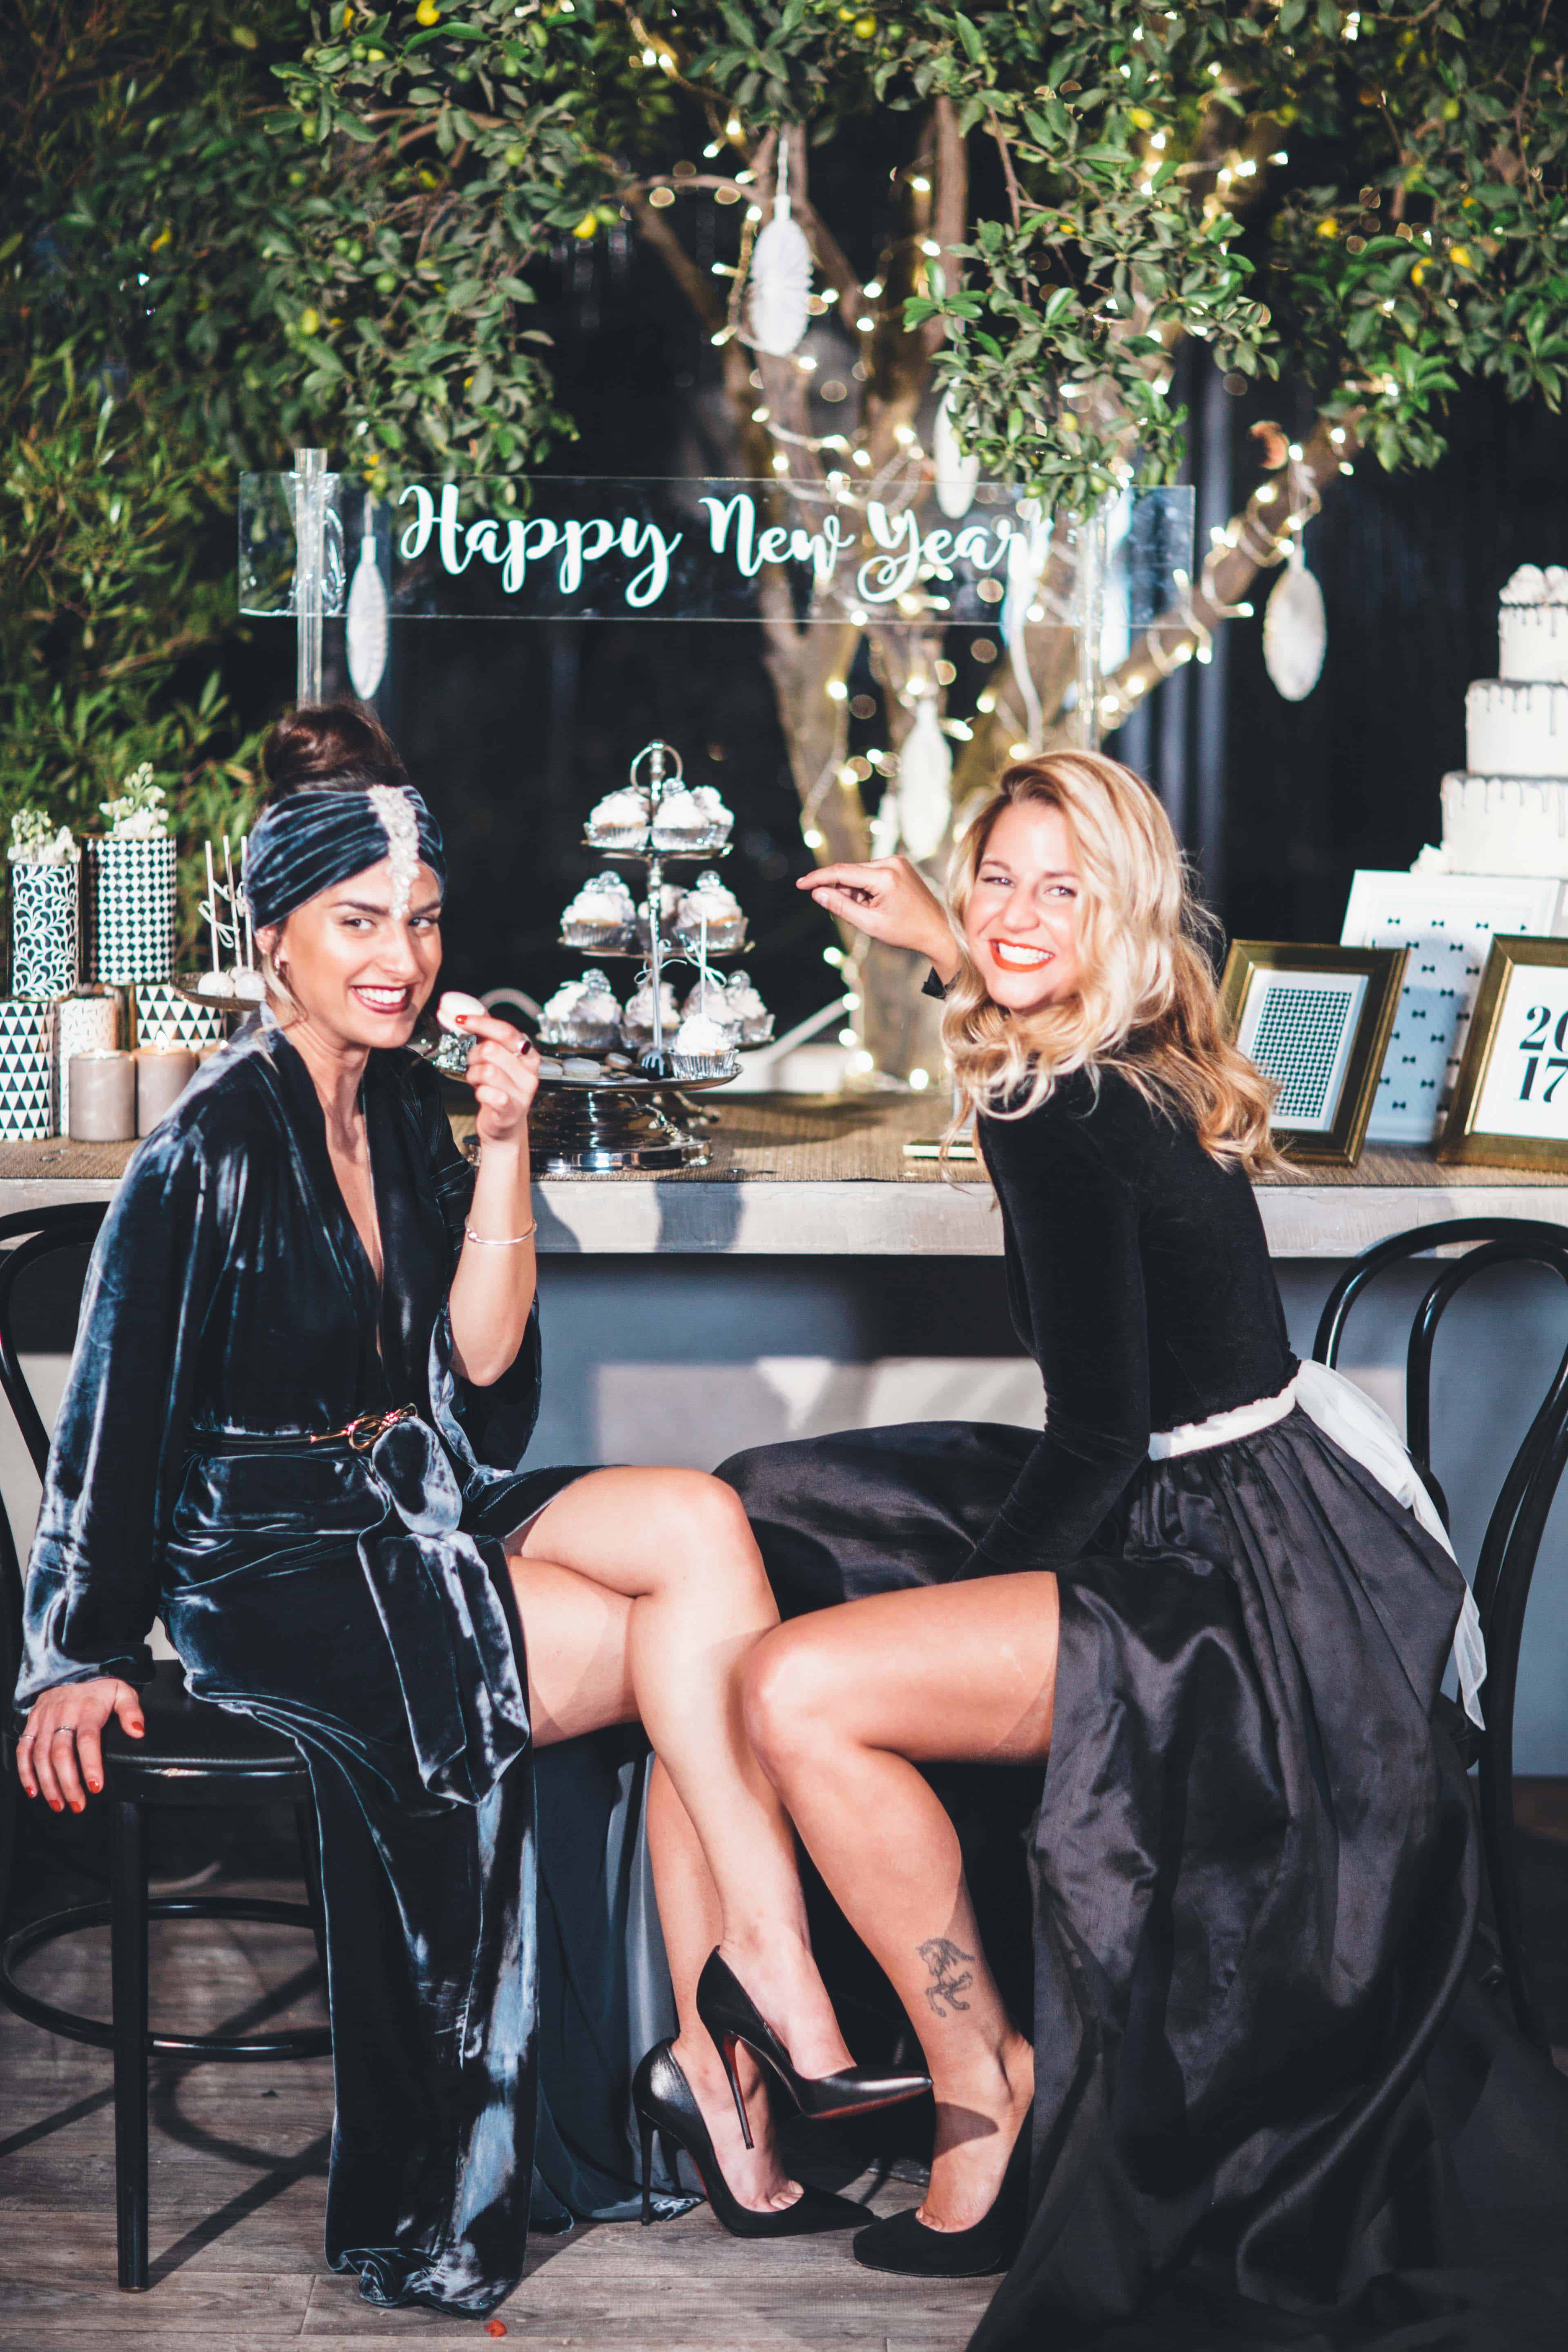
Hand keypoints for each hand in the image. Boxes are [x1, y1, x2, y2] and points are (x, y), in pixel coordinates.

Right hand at [15, 1677, 143, 1812]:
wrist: (73, 1667)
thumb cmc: (100, 1686)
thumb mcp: (122, 1691)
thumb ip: (132, 1711)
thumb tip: (138, 1731)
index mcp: (88, 1708)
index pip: (88, 1739)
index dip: (90, 1764)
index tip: (96, 1787)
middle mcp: (63, 1714)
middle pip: (61, 1752)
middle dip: (68, 1782)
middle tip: (78, 1804)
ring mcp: (45, 1718)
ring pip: (40, 1755)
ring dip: (47, 1783)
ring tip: (58, 1804)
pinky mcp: (32, 1722)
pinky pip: (23, 1749)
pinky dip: (24, 1771)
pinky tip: (33, 1790)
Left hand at [455, 1010, 539, 1146]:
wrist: (505, 1125)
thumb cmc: (500, 1089)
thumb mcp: (498, 1059)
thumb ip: (488, 1036)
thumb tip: (469, 1011)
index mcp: (528, 1054)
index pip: (505, 1031)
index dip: (480, 1023)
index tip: (460, 1020)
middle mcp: (529, 1072)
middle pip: (492, 1049)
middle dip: (474, 1056)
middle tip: (474, 1064)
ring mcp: (522, 1092)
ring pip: (486, 1071)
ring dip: (474, 1075)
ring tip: (479, 1081)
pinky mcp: (511, 1110)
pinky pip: (487, 1093)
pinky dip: (479, 1093)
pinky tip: (483, 1095)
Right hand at [798, 856, 959, 981]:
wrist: (938, 931)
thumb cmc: (906, 931)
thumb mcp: (870, 923)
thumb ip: (841, 907)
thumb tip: (817, 893)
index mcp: (885, 876)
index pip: (841, 872)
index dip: (818, 878)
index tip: (800, 884)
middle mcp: (892, 863)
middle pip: (850, 873)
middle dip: (842, 892)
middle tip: (852, 913)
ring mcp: (898, 862)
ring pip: (860, 874)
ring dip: (855, 892)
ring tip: (872, 913)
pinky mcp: (900, 866)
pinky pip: (872, 874)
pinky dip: (866, 889)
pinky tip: (876, 905)